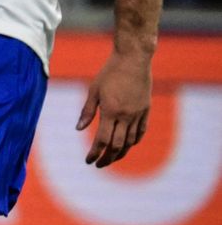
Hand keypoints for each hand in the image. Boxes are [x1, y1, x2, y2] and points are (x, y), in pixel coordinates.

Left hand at [77, 49, 151, 167]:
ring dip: (121, 153)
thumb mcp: (93, 90)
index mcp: (111, 111)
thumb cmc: (109, 73)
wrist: (133, 60)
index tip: (88, 161)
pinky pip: (141, 132)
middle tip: (98, 165)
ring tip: (111, 158)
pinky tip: (126, 146)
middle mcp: (126, 116)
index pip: (102, 140)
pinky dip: (133, 142)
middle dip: (107, 158)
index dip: (95, 153)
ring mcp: (138, 114)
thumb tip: (78, 129)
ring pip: (131, 142)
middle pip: (118, 146)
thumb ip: (87, 111)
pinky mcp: (146, 111)